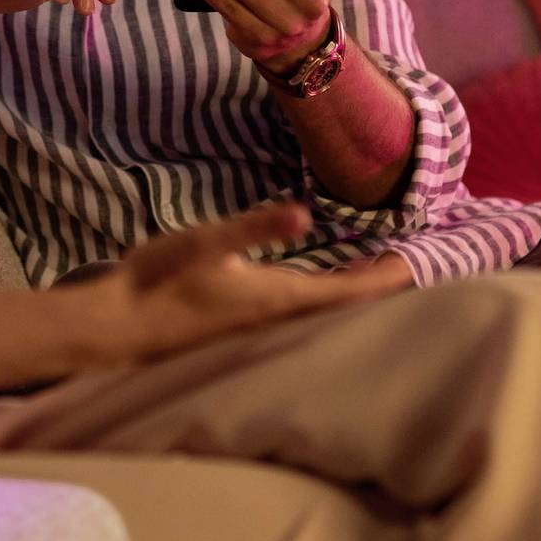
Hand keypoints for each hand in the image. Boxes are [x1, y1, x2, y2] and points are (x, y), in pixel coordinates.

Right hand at [97, 202, 409, 361]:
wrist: (117, 326)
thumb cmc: (159, 280)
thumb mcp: (207, 241)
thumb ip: (255, 226)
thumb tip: (303, 212)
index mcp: (279, 299)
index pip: (350, 291)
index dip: (388, 276)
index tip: (423, 262)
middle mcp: (278, 320)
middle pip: (345, 306)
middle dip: (381, 286)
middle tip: (416, 263)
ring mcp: (260, 327)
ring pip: (324, 312)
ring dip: (354, 293)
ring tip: (382, 271)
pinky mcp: (244, 326)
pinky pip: (302, 313)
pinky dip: (326, 297)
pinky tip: (323, 285)